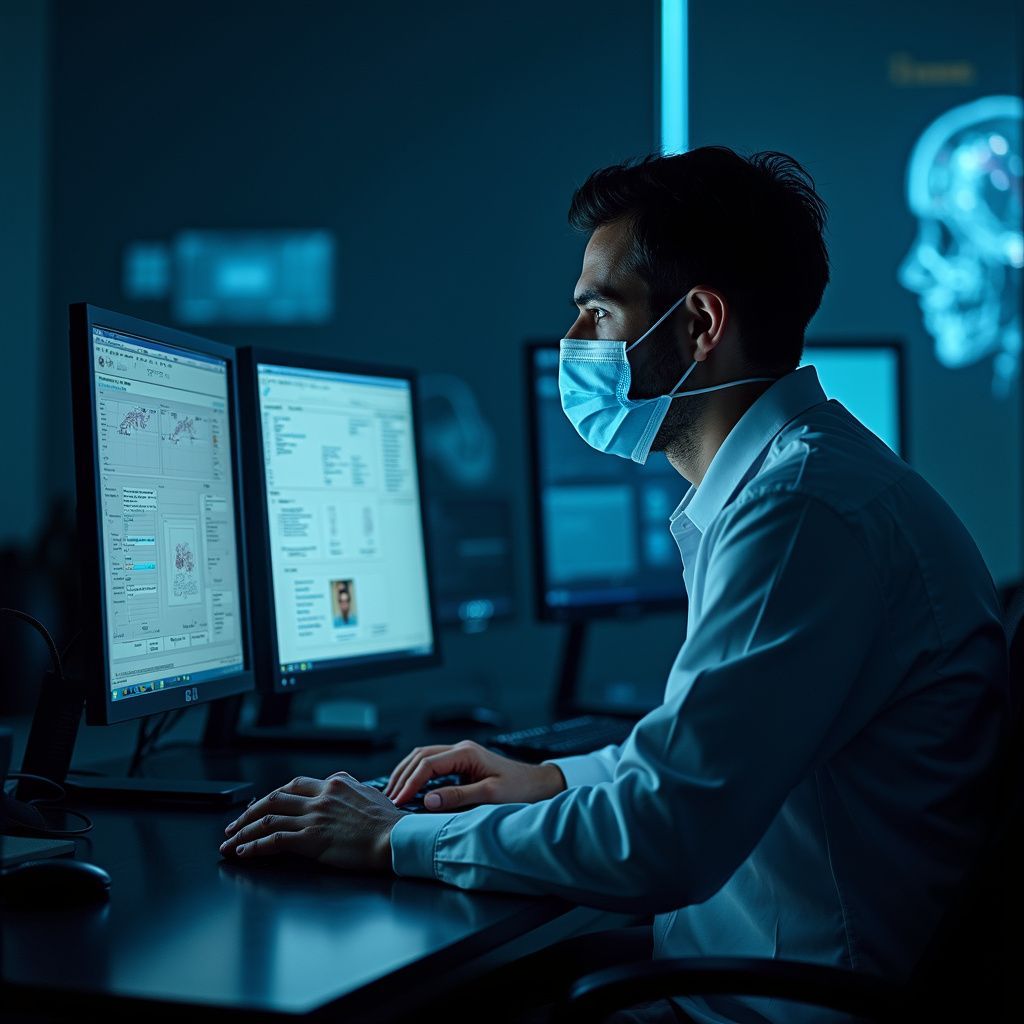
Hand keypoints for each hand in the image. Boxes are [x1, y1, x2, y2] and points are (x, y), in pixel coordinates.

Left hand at [220, 773, 407, 870]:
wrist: (396, 837)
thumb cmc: (389, 821)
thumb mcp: (371, 792)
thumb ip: (352, 788)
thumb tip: (345, 786)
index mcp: (334, 783)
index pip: (294, 785)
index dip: (272, 796)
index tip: (260, 805)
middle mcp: (320, 797)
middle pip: (274, 798)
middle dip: (249, 811)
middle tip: (235, 823)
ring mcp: (314, 817)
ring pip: (268, 819)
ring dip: (244, 830)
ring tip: (230, 840)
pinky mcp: (311, 840)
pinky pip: (274, 841)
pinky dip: (254, 846)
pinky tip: (243, 852)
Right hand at [384, 739, 565, 810]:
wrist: (538, 784)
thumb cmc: (519, 789)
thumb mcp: (490, 795)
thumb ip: (458, 797)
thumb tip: (427, 800)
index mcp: (466, 752)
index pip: (427, 764)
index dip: (410, 783)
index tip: (398, 801)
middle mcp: (460, 749)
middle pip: (420, 756)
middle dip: (402, 776)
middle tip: (388, 797)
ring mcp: (460, 754)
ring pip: (423, 757)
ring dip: (407, 773)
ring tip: (393, 792)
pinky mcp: (462, 763)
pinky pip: (432, 764)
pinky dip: (417, 774)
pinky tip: (411, 787)